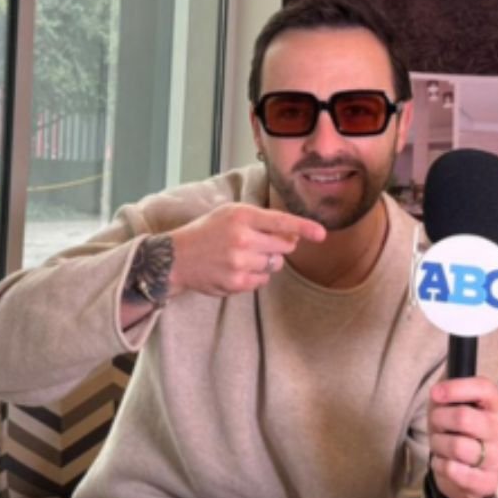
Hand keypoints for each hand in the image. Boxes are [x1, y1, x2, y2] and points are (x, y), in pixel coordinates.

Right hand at [168, 203, 325, 296]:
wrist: (176, 258)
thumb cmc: (206, 232)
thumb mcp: (230, 214)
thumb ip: (261, 220)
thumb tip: (293, 237)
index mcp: (241, 216)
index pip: (281, 222)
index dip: (304, 228)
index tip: (321, 234)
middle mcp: (242, 238)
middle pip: (283, 246)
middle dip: (279, 246)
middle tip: (260, 244)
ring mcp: (239, 262)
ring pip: (274, 265)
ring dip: (266, 261)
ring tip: (242, 256)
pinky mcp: (236, 282)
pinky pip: (262, 281)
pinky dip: (255, 276)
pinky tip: (236, 269)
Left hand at [426, 377, 497, 497]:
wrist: (462, 474)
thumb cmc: (455, 432)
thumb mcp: (449, 407)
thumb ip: (446, 393)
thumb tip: (438, 391)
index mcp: (497, 407)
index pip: (484, 388)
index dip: (456, 388)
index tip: (435, 393)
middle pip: (464, 417)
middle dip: (439, 419)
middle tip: (437, 424)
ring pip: (456, 446)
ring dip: (438, 444)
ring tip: (441, 445)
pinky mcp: (488, 482)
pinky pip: (454, 470)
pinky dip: (440, 465)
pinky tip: (444, 463)